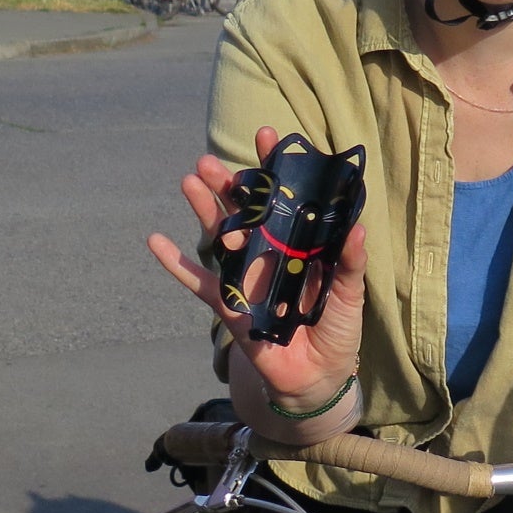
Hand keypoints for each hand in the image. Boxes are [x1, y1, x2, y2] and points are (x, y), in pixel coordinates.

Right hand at [146, 124, 367, 407]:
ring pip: (219, 235)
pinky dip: (175, 264)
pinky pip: (198, 282)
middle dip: (228, 183)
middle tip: (210, 158)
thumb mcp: (350, 294)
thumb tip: (357, 228)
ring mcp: (245, 276)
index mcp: (298, 243)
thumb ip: (351, 262)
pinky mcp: (228, 305)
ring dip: (204, 209)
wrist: (319, 376)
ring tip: (189, 180)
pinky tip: (154, 240)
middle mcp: (268, 252)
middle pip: (244, 210)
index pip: (285, 198)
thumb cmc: (338, 330)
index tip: (268, 135)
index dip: (276, 168)